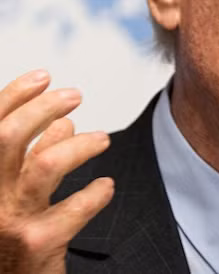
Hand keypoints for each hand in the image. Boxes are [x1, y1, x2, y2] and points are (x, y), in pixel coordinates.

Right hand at [0, 71, 113, 273]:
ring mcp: (9, 222)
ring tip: (103, 139)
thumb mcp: (11, 193)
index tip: (44, 76)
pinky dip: (96, 192)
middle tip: (75, 95)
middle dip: (45, 107)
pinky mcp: (39, 244)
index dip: (14, 94)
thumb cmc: (12, 237)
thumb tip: (61, 123)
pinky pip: (74, 207)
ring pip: (46, 165)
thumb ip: (29, 157)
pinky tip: (106, 186)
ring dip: (79, 145)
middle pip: (9, 136)